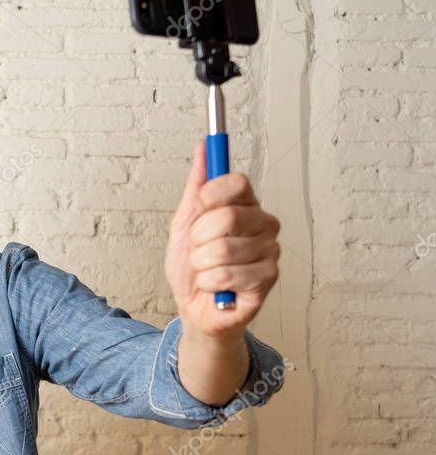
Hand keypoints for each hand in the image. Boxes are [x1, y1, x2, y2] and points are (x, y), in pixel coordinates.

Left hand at [165, 139, 280, 339]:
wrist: (194, 307)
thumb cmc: (192, 267)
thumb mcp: (185, 222)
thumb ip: (196, 186)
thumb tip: (203, 147)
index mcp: (245, 205)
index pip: (236, 181)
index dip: (210, 195)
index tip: (199, 208)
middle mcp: (263, 224)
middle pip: (228, 215)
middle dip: (199, 237)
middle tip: (199, 249)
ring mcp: (269, 250)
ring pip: (222, 248)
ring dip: (201, 263)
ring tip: (206, 270)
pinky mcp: (268, 277)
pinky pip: (226, 274)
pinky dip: (209, 282)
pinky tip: (216, 286)